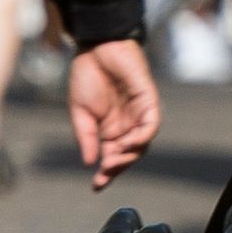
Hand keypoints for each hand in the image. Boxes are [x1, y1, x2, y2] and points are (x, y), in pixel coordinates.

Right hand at [65, 39, 161, 187]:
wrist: (96, 47)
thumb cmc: (87, 75)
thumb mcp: (80, 113)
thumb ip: (86, 138)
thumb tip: (89, 163)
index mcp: (110, 129)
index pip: (113, 157)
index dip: (106, 173)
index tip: (96, 186)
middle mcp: (127, 124)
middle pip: (129, 154)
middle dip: (118, 167)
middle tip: (105, 173)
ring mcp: (139, 113)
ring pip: (142, 144)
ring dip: (129, 156)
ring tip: (113, 161)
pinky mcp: (149, 101)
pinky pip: (151, 125)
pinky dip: (142, 137)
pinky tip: (128, 144)